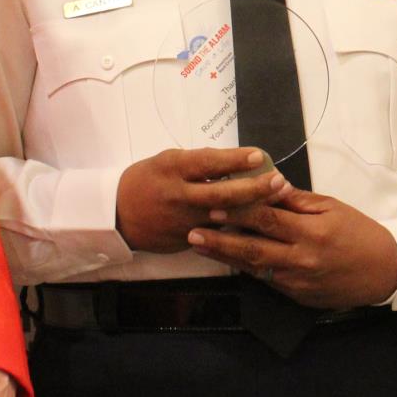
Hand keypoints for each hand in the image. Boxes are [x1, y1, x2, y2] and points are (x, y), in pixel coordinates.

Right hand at [115, 147, 288, 252]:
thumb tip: (235, 161)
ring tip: (277, 199)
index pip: (208, 163)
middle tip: (279, 180)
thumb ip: (199, 163)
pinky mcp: (186, 240)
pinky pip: (216, 233)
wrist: (118, 215)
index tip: (259, 156)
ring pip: (223, 217)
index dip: (234, 160)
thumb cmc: (147, 180)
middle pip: (220, 194)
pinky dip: (238, 227)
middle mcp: (179, 196)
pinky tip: (259, 222)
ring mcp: (183, 221)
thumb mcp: (167, 161)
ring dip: (252, 208)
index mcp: (173, 169)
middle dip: (253, 188)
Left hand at [188, 187, 396, 308]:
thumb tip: (267, 185)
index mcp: (312, 231)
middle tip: (193, 232)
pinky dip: (246, 269)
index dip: (239, 212)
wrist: (384, 270)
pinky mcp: (297, 296)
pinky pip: (266, 281)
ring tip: (201, 246)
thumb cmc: (359, 232)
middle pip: (254, 247)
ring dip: (225, 256)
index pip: (268, 218)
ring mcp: (298, 281)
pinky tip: (229, 260)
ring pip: (254, 267)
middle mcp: (302, 258)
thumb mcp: (332, 207)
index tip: (213, 204)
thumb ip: (297, 200)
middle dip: (220, 239)